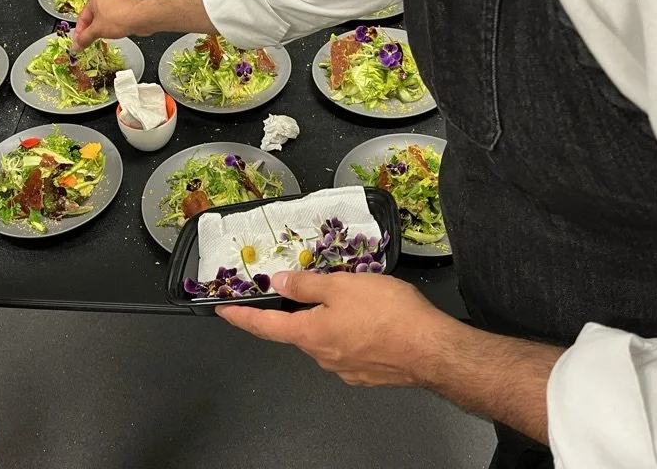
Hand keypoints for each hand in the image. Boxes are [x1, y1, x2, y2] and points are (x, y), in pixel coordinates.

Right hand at [74, 0, 145, 49]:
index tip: (78, 44)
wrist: (141, 17)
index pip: (82, 18)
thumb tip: (75, 46)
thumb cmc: (118, 19)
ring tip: (101, 40)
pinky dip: (111, 28)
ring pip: (103, 20)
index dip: (79, 33)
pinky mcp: (126, 10)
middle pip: (92, 18)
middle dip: (90, 32)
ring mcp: (116, 3)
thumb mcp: (97, 30)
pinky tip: (114, 34)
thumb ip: (84, 39)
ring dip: (101, 31)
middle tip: (87, 44)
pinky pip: (114, 20)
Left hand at [217, 270, 456, 386]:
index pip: (263, 327)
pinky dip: (349, 332)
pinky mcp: (368, 373)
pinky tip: (367, 319)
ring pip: (324, 339)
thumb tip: (279, 284)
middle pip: (296, 332)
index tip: (222, 311)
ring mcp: (345, 368)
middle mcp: (322, 356)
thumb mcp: (341, 286)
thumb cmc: (389, 315)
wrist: (434, 351)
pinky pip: (348, 348)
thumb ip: (306, 285)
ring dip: (326, 320)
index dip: (240, 318)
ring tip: (350, 298)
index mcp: (309, 334)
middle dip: (296, 312)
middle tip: (303, 288)